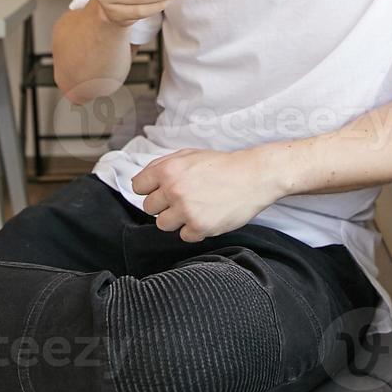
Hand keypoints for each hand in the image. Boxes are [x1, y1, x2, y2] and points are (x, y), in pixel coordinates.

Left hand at [131, 147, 283, 241]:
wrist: (253, 176)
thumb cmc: (222, 165)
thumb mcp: (189, 155)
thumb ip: (163, 165)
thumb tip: (144, 180)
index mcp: (168, 170)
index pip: (138, 187)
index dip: (149, 189)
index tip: (160, 191)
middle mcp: (174, 190)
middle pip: (149, 208)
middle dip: (163, 205)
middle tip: (182, 200)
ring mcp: (186, 210)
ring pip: (162, 225)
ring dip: (176, 219)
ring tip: (193, 209)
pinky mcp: (200, 227)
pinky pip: (184, 236)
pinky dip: (194, 230)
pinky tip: (206, 217)